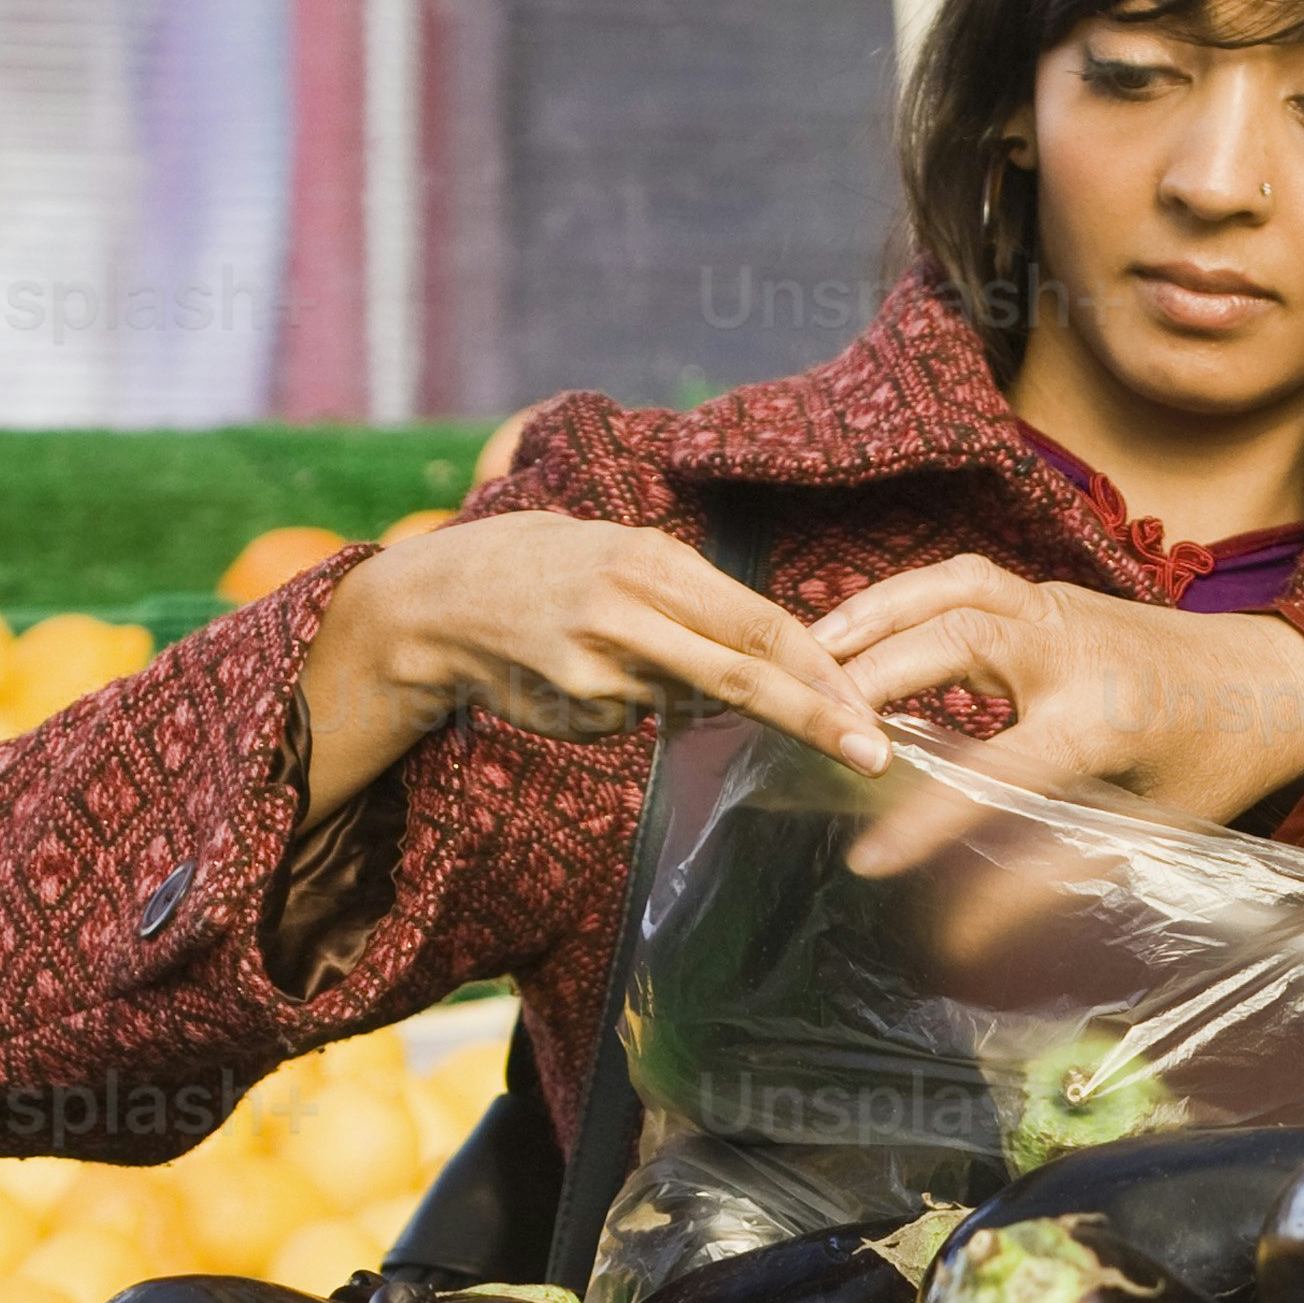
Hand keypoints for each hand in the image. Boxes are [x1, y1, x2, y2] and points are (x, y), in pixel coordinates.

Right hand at [298, 513, 897, 823]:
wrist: (429, 605)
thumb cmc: (534, 568)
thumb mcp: (611, 548)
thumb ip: (684, 593)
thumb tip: (762, 645)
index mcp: (650, 558)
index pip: (760, 620)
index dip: (822, 669)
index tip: (868, 706)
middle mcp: (630, 607)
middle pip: (746, 671)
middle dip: (818, 717)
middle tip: (874, 754)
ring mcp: (602, 665)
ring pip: (692, 702)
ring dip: (712, 707)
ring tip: (673, 680)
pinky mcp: (579, 708)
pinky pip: (639, 719)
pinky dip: (641, 708)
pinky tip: (587, 679)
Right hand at [810, 555, 1303, 828]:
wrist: (1272, 680)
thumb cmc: (1214, 765)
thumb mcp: (1152, 833)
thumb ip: (1059, 875)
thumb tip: (971, 936)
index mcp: (1105, 718)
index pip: (1000, 770)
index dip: (930, 818)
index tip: (867, 860)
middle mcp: (1075, 646)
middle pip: (955, 639)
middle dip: (874, 674)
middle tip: (803, 717)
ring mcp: (1059, 605)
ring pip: (950, 587)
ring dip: (873, 616)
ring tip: (805, 656)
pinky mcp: (1048, 591)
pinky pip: (961, 578)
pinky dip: (902, 596)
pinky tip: (853, 628)